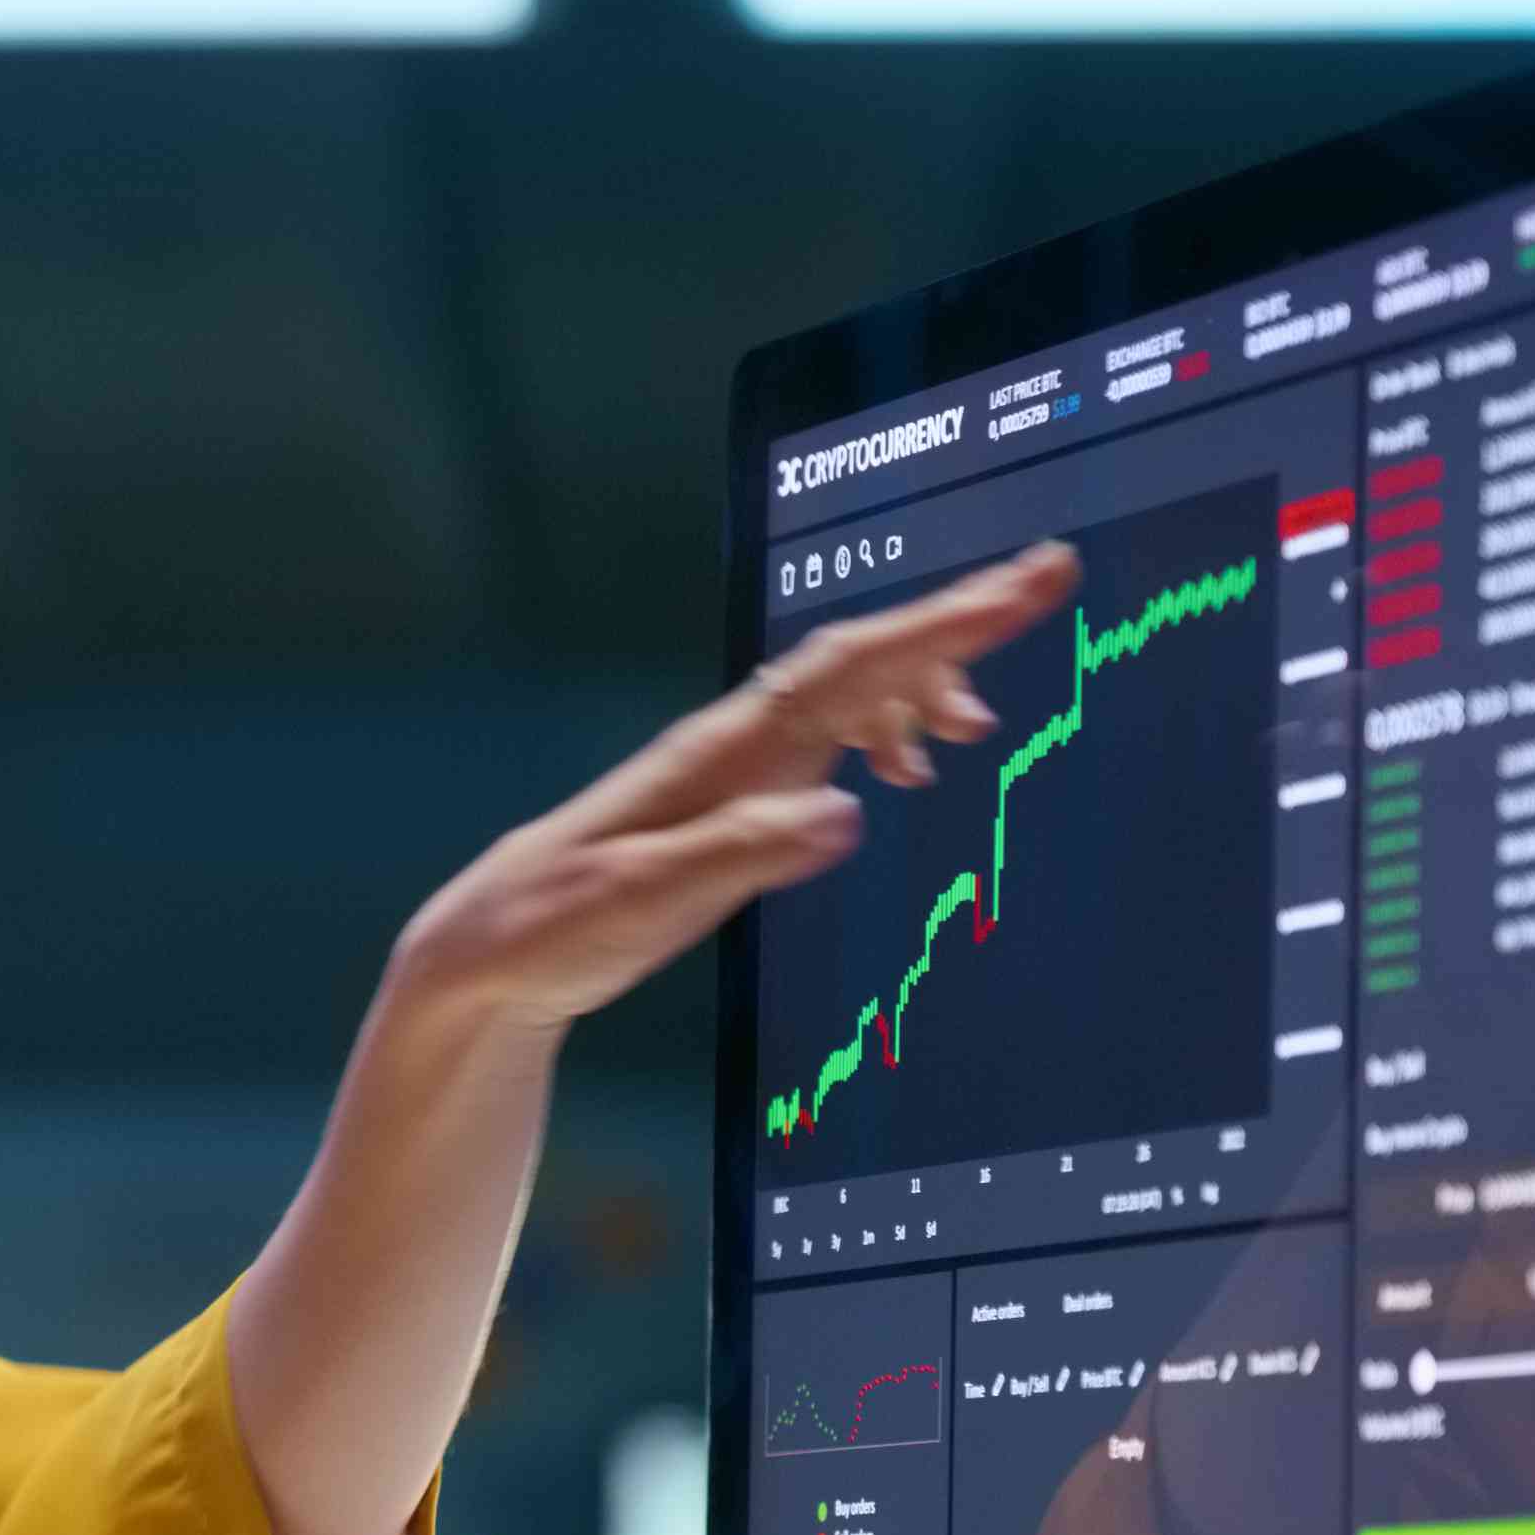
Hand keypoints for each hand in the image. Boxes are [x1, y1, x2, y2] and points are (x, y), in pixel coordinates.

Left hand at [393, 541, 1079, 1031]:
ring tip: (978, 724)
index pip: (845, 668)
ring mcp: (735, 771)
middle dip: (952, 623)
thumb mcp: (642, 901)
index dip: (938, 627)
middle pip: (857, 661)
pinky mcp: (731, 805)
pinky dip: (878, 738)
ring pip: (845, 699)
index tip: (1018, 584)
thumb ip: (739, 856)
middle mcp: (734, 745)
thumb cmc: (555, 925)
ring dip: (920, 689)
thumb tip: (842, 814)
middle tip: (1043, 585)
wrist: (490, 950)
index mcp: (721, 755)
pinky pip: (824, 744)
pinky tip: (905, 771)